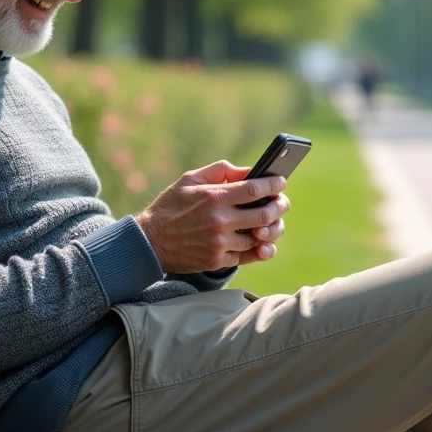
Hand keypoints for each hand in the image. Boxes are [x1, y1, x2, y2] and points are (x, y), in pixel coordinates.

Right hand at [134, 160, 290, 273]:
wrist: (149, 241)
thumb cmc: (170, 206)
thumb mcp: (190, 180)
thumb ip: (220, 171)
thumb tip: (249, 171)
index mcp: (214, 197)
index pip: (254, 189)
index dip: (273, 185)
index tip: (281, 182)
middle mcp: (219, 221)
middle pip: (264, 215)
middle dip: (279, 207)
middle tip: (282, 202)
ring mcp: (219, 243)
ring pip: (259, 238)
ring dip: (270, 229)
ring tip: (272, 222)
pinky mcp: (216, 261)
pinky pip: (247, 256)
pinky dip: (257, 248)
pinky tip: (260, 241)